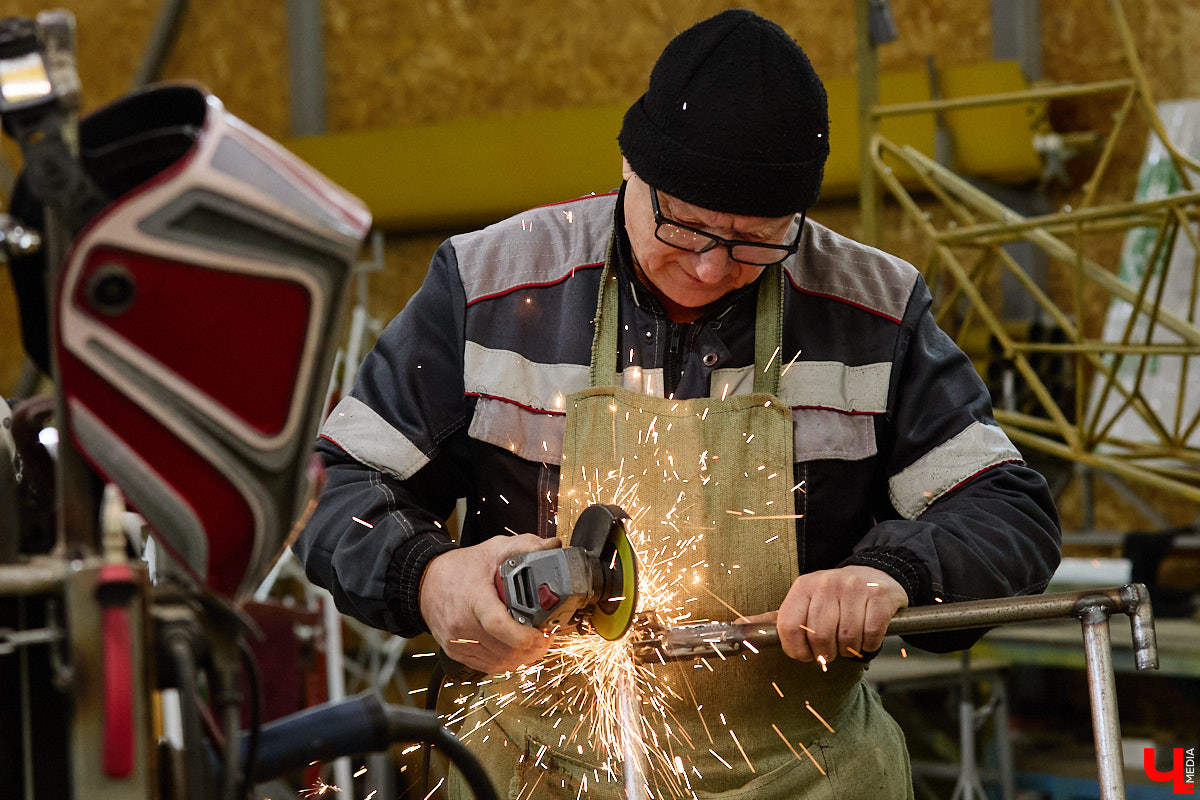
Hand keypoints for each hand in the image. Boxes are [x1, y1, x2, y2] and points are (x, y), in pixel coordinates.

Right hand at [420, 533, 561, 675]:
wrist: (426, 583)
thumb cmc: (462, 568)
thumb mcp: (494, 549)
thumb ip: (525, 546)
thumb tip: (553, 544)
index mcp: (474, 597)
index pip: (497, 624)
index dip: (522, 636)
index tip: (541, 635)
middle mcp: (462, 623)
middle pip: (503, 649)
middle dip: (531, 648)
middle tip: (546, 637)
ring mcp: (457, 641)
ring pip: (498, 662)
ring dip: (522, 657)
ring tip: (535, 644)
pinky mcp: (456, 652)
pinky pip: (487, 666)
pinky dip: (506, 662)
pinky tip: (515, 651)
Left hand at [741, 566, 907, 663]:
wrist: (875, 575)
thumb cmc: (833, 597)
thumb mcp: (802, 601)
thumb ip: (774, 618)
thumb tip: (738, 626)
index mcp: (803, 587)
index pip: (789, 627)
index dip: (797, 650)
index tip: (806, 655)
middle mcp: (826, 584)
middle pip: (819, 637)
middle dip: (826, 654)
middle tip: (831, 651)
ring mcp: (854, 588)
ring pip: (847, 638)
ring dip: (849, 650)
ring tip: (849, 642)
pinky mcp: (879, 596)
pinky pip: (871, 634)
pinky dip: (869, 644)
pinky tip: (867, 637)